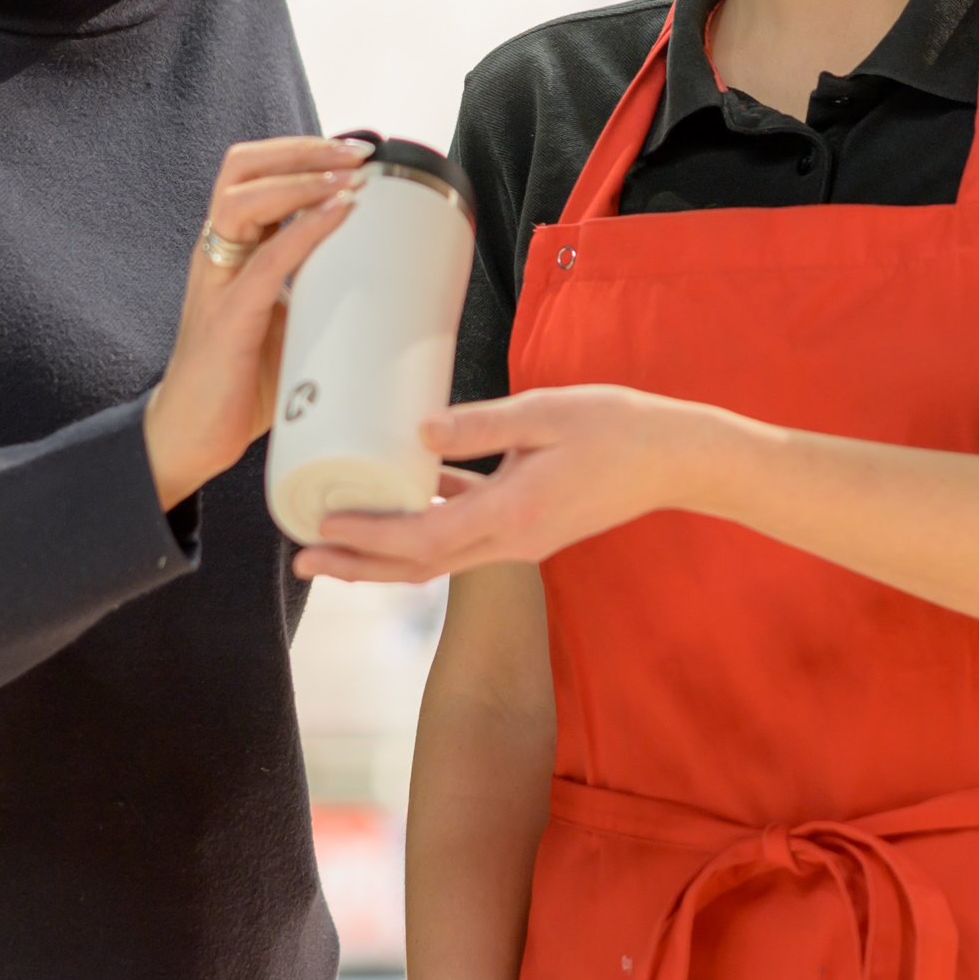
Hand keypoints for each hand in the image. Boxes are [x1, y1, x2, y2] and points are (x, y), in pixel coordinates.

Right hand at [143, 136, 367, 510]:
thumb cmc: (238, 383)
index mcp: (231, 250)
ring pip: (242, 198)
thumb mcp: (284, 322)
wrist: (190, 438)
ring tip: (348, 176)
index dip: (300, 151)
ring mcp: (217, 283)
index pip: (253, 173)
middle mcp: (218, 255)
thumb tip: (383, 280)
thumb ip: (315, 292)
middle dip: (301, 149)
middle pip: (241, 168)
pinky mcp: (227, 319)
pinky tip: (337, 216)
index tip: (355, 151)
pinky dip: (304, 231)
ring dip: (301, 179)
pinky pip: (265, 260)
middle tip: (356, 153)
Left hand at [293, 385, 737, 583]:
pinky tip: (403, 498)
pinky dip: (425, 527)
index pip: (425, 540)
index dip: (368, 539)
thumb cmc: (618, 429)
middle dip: (357, 565)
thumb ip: (482, 425)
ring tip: (334, 537)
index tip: (322, 529)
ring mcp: (521, 539)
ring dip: (383, 553)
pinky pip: (464, 535)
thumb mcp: (546, 413)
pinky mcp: (529, 526)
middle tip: (302, 558)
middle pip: (418, 566)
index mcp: (513, 512)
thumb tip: (418, 432)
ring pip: (437, 556)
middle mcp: (512, 539)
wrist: (676, 459)